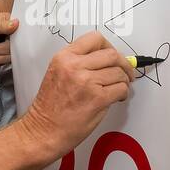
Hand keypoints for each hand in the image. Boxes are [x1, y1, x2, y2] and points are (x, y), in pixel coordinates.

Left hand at [0, 11, 16, 73]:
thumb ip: (2, 25)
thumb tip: (16, 23)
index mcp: (6, 21)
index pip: (21, 24)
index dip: (20, 29)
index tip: (12, 33)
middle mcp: (10, 33)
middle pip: (19, 40)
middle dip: (3, 44)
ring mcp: (8, 46)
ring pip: (13, 52)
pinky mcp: (6, 57)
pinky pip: (8, 60)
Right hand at [17, 31, 134, 158]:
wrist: (43, 131)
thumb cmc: (50, 108)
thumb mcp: (58, 73)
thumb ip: (79, 63)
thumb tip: (107, 60)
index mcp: (64, 57)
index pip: (94, 39)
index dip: (109, 46)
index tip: (113, 55)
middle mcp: (74, 66)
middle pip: (112, 54)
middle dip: (124, 63)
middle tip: (126, 71)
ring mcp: (86, 82)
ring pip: (119, 72)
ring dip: (124, 80)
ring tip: (119, 88)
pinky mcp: (97, 98)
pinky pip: (121, 89)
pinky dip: (123, 93)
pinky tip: (117, 97)